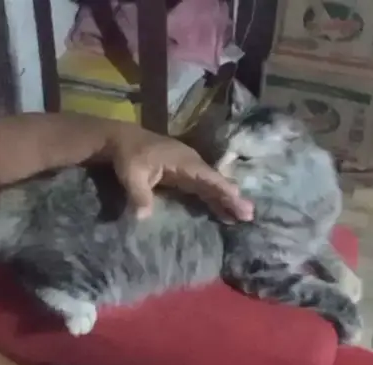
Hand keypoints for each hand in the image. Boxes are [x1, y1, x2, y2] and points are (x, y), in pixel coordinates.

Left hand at [110, 130, 253, 221]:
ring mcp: (190, 169)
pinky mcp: (185, 175)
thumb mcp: (131, 174)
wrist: (122, 140)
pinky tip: (224, 213)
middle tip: (249, 215)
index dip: (222, 189)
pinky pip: (204, 188)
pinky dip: (215, 199)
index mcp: (183, 161)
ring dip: (227, 200)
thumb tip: (142, 217)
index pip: (207, 177)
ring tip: (244, 217)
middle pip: (215, 182)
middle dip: (232, 198)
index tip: (238, 199)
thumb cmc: (128, 155)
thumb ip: (139, 195)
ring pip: (212, 186)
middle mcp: (192, 164)